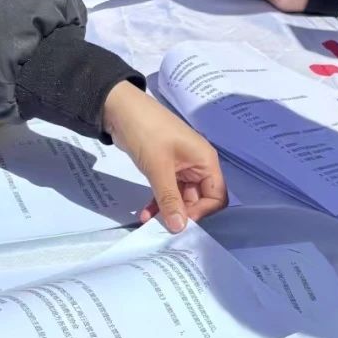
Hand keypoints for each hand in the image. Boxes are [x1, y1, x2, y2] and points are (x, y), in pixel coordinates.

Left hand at [102, 81, 226, 232]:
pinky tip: (144, 212)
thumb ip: (170, 199)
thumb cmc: (147, 133)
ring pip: (181, 197)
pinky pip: (168, 190)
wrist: (120, 109)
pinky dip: (158, 201)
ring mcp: (182, 166)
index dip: (202, 212)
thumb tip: (179, 228)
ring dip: (167, 210)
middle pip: (199, 199)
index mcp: (205, 161)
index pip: (216, 196)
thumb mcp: (158, 168)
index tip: (180, 221)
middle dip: (182, 214)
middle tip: (161, 226)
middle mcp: (198, 165)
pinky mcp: (166, 167)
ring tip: (148, 223)